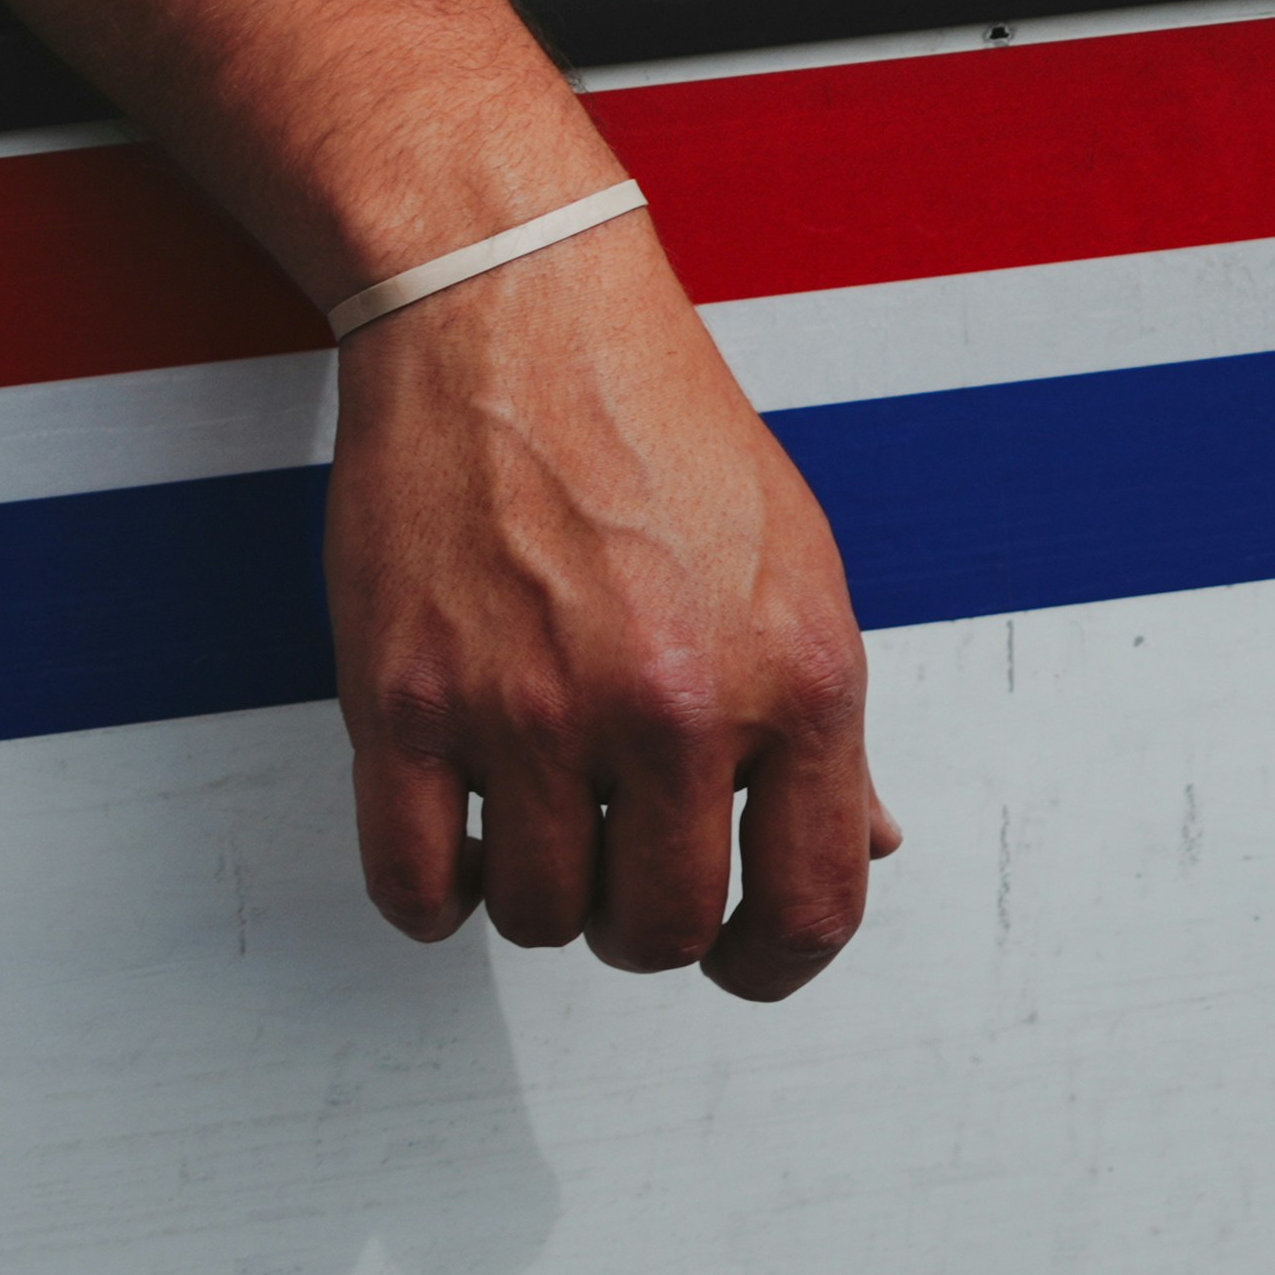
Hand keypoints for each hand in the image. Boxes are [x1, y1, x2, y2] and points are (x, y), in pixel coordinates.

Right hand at [325, 221, 893, 996]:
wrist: (515, 314)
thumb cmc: (657, 427)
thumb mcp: (795, 566)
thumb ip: (824, 725)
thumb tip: (864, 844)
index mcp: (798, 676)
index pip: (811, 907)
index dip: (773, 961)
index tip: (739, 954)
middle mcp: (675, 704)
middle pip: (662, 932)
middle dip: (643, 918)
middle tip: (624, 853)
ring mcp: (535, 709)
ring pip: (539, 918)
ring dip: (540, 888)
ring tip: (544, 806)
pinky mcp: (410, 701)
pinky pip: (414, 889)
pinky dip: (436, 890)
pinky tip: (461, 831)